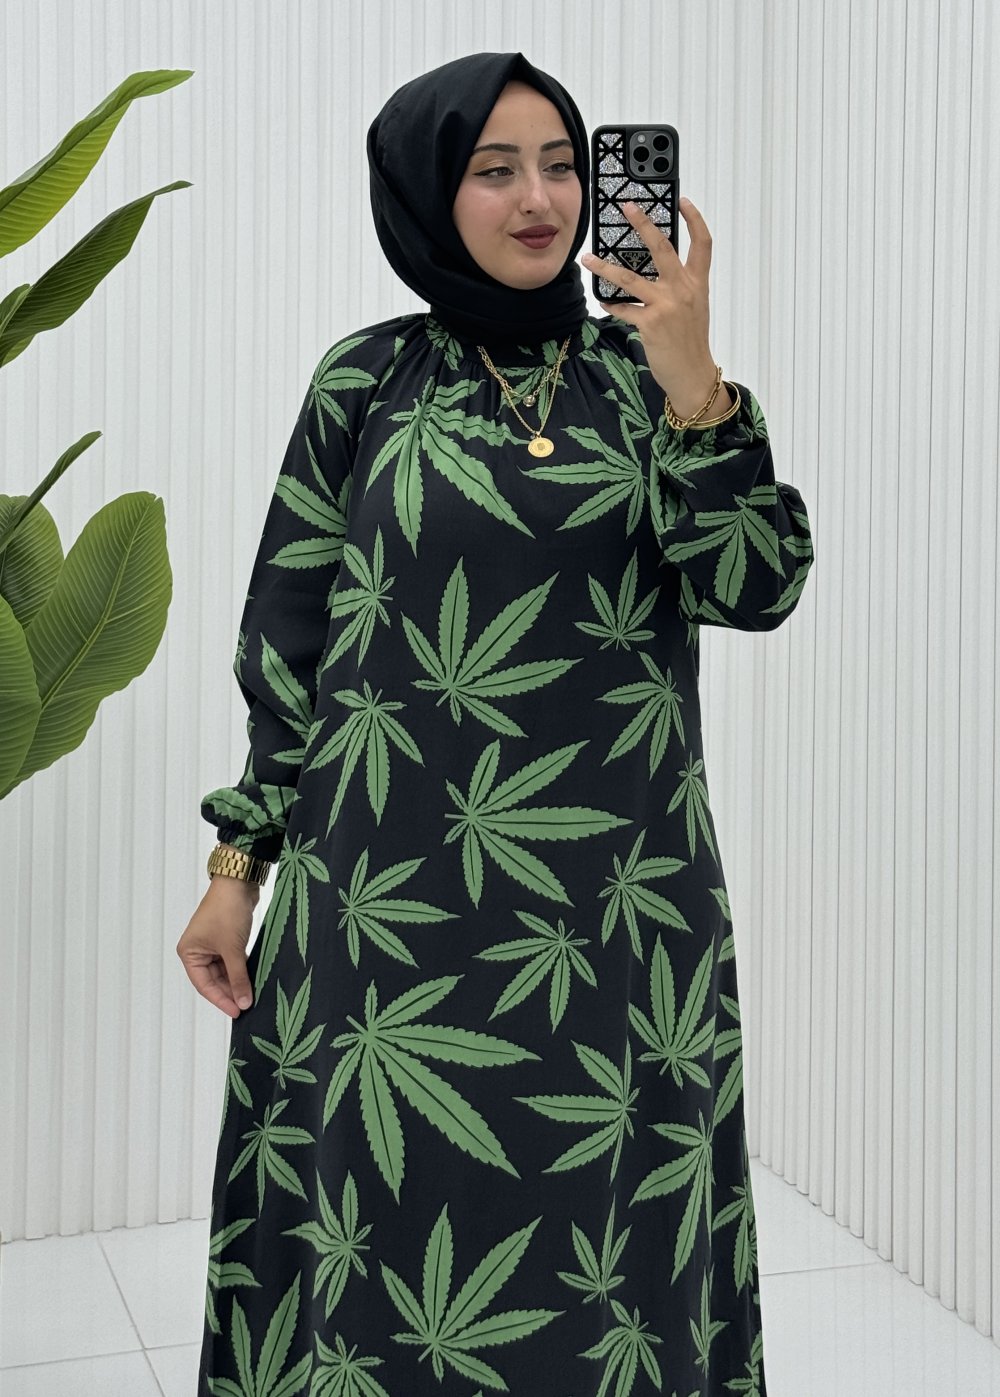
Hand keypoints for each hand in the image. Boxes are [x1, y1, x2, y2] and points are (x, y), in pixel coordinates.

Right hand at [177, 877, 258, 1018]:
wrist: (239, 883)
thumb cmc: (227, 911)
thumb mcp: (233, 949)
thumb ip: (239, 977)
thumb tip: (244, 1002)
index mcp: (189, 953)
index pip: (204, 985)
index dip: (221, 1000)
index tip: (237, 1012)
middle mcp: (198, 950)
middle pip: (214, 979)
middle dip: (230, 991)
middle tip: (247, 1005)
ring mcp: (212, 944)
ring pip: (225, 971)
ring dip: (237, 981)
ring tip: (251, 995)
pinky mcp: (226, 938)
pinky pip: (233, 960)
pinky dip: (241, 969)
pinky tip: (252, 978)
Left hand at [581, 197, 729, 419]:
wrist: (693, 374)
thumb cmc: (691, 343)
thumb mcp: (693, 309)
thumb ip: (680, 287)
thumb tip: (658, 273)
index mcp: (697, 284)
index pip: (702, 244)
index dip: (694, 219)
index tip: (682, 201)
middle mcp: (683, 290)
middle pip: (662, 247)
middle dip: (643, 224)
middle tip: (627, 207)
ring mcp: (666, 305)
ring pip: (630, 278)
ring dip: (605, 267)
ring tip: (588, 258)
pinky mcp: (650, 323)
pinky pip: (623, 309)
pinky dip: (611, 304)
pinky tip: (602, 300)